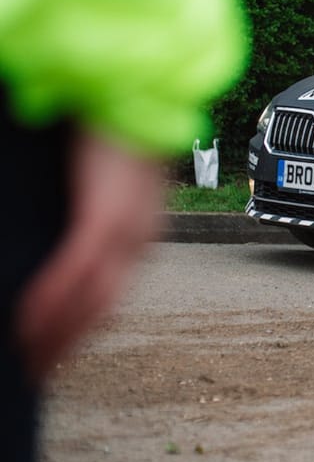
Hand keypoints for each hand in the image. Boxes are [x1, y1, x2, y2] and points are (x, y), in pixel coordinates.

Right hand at [15, 130, 163, 382]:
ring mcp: (125, 230)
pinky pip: (74, 275)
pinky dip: (48, 304)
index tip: (59, 353)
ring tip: (28, 360)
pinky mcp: (104, 217)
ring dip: (54, 335)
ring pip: (89, 302)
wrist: (134, 90)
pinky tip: (25, 325)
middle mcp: (139, 239)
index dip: (83, 328)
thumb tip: (71, 229)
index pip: (112, 295)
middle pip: (102, 309)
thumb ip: (93, 207)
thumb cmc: (114, 127)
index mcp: (141, 232)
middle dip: (67, 344)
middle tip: (38, 371)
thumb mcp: (105, 178)